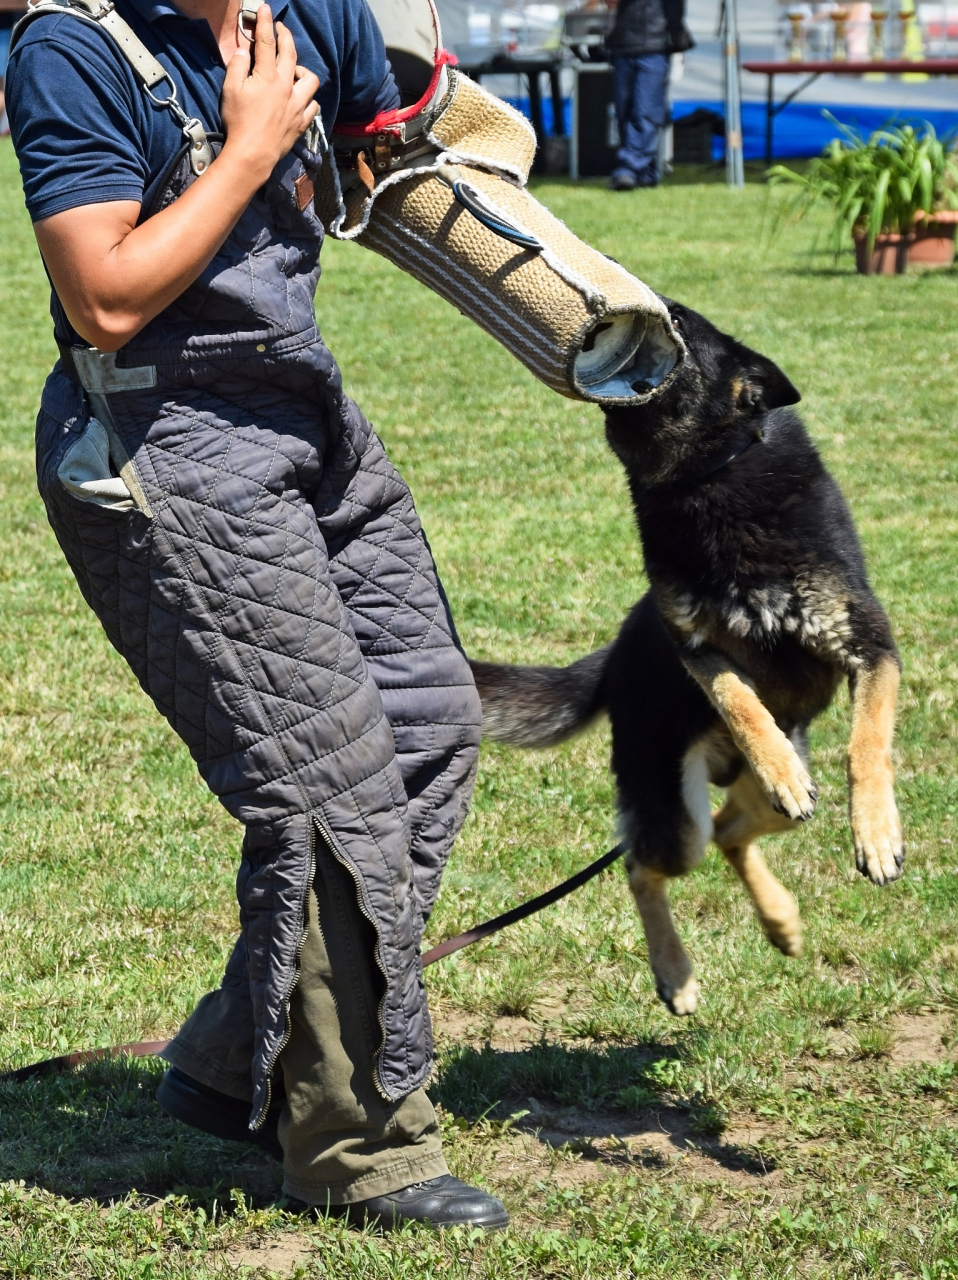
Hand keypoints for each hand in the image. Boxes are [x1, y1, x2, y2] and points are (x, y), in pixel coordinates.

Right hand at [220, 5, 319, 181]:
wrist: (253, 154)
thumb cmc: (238, 121)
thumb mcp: (230, 89)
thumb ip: (237, 66)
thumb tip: (244, 51)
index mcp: (268, 76)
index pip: (267, 41)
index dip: (266, 22)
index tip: (265, 9)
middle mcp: (287, 86)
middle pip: (291, 54)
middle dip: (286, 37)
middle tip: (280, 29)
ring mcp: (297, 105)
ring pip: (310, 80)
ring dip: (302, 72)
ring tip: (293, 72)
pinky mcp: (301, 122)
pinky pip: (313, 105)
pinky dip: (308, 99)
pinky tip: (300, 99)